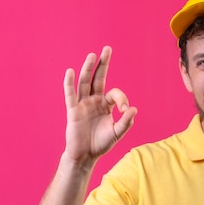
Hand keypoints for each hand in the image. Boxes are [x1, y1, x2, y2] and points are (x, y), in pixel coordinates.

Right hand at [63, 46, 136, 163]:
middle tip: (107, 49)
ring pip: (85, 83)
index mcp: (105, 105)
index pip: (115, 94)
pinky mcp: (73, 111)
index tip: (125, 110)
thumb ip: (126, 121)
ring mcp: (83, 104)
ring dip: (88, 69)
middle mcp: (94, 101)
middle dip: (103, 64)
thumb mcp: (117, 133)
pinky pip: (70, 95)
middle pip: (98, 78)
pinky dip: (69, 84)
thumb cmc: (101, 143)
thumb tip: (134, 109)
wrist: (86, 155)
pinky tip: (70, 72)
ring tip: (92, 55)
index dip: (122, 99)